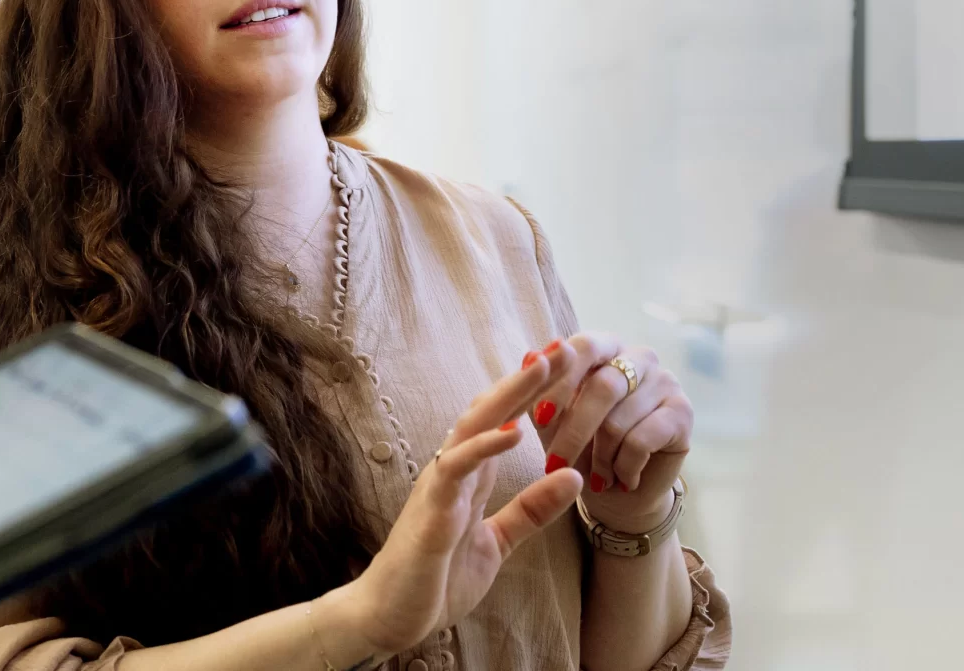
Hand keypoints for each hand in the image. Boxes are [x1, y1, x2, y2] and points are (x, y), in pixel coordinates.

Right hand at [319, 356, 583, 658]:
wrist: (391, 615)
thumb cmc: (437, 577)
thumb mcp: (499, 542)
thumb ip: (531, 510)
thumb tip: (572, 476)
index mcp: (468, 476)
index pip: (503, 422)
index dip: (533, 393)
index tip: (567, 364)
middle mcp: (452, 471)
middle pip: (490, 412)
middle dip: (526, 380)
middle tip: (563, 347)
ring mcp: (439, 487)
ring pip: (472, 427)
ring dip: (507, 396)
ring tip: (541, 367)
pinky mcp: (431, 512)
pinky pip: (456, 470)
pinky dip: (483, 447)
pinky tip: (512, 431)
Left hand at [526, 333, 691, 533]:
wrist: (620, 489)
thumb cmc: (580, 445)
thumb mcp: (552, 420)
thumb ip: (540, 389)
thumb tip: (530, 356)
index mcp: (605, 347)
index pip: (583, 348)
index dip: (561, 382)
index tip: (539, 417)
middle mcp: (639, 357)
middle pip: (602, 387)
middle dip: (573, 432)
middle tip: (553, 465)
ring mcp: (666, 381)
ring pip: (619, 421)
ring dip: (599, 458)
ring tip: (595, 476)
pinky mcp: (683, 413)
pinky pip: (641, 441)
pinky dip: (623, 467)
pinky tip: (621, 479)